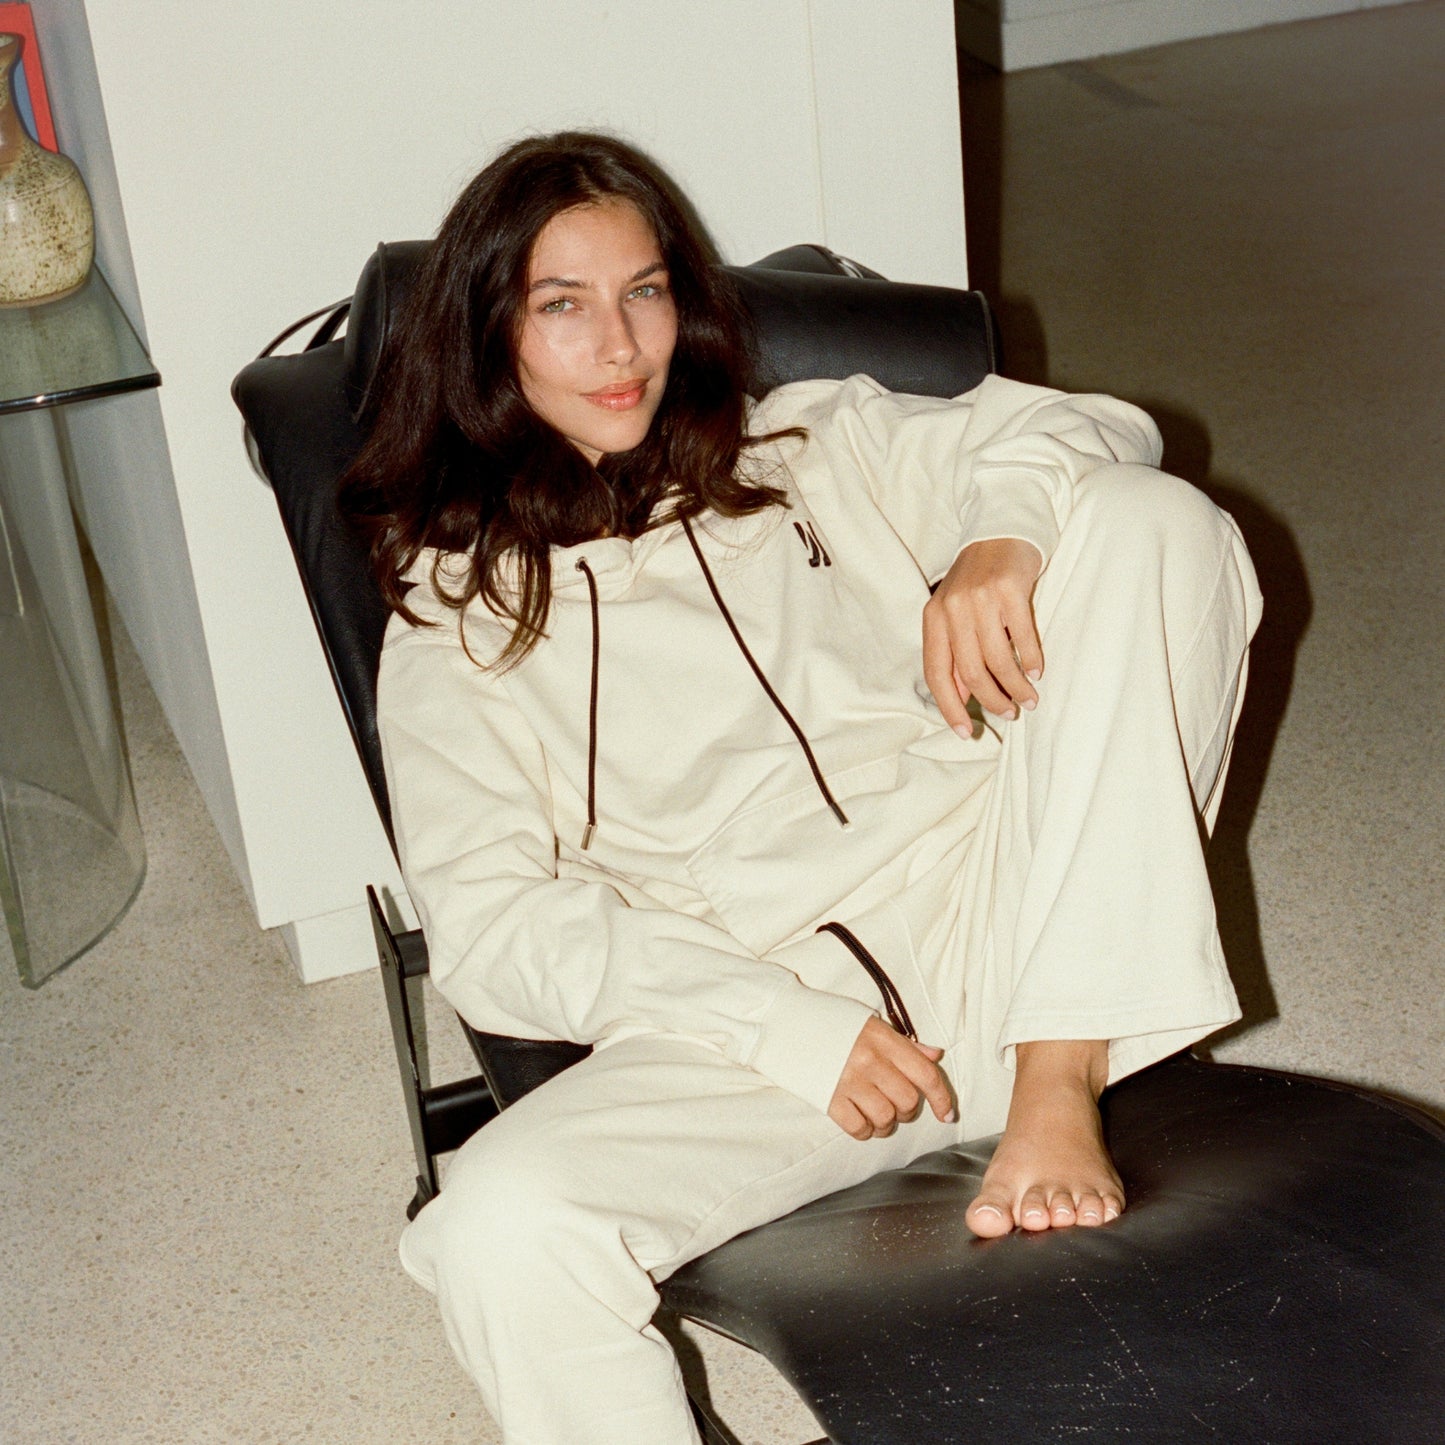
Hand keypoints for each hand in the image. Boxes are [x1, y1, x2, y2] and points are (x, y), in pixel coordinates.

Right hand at [828, 1017, 955, 1139]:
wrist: (782, 1020)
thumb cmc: (828, 1019)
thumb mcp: (869, 1023)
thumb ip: (904, 1044)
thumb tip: (934, 1056)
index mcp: (882, 1039)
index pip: (925, 1074)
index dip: (941, 1098)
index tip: (946, 1114)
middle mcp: (869, 1060)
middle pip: (908, 1101)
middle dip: (907, 1110)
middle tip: (895, 1104)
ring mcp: (847, 1081)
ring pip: (886, 1118)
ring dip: (886, 1123)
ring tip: (876, 1114)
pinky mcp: (827, 1099)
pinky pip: (859, 1128)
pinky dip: (864, 1130)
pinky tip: (860, 1121)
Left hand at [923, 538, 1043, 734]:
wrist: (1000, 531)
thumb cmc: (978, 581)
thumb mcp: (956, 614)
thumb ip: (956, 652)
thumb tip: (962, 697)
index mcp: (933, 618)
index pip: (937, 674)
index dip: (950, 707)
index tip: (966, 733)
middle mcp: (953, 609)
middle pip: (972, 672)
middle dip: (993, 701)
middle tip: (1011, 713)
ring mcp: (980, 599)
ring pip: (998, 660)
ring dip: (1016, 687)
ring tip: (1029, 699)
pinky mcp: (1010, 589)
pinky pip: (1022, 637)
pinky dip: (1031, 661)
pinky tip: (1037, 673)